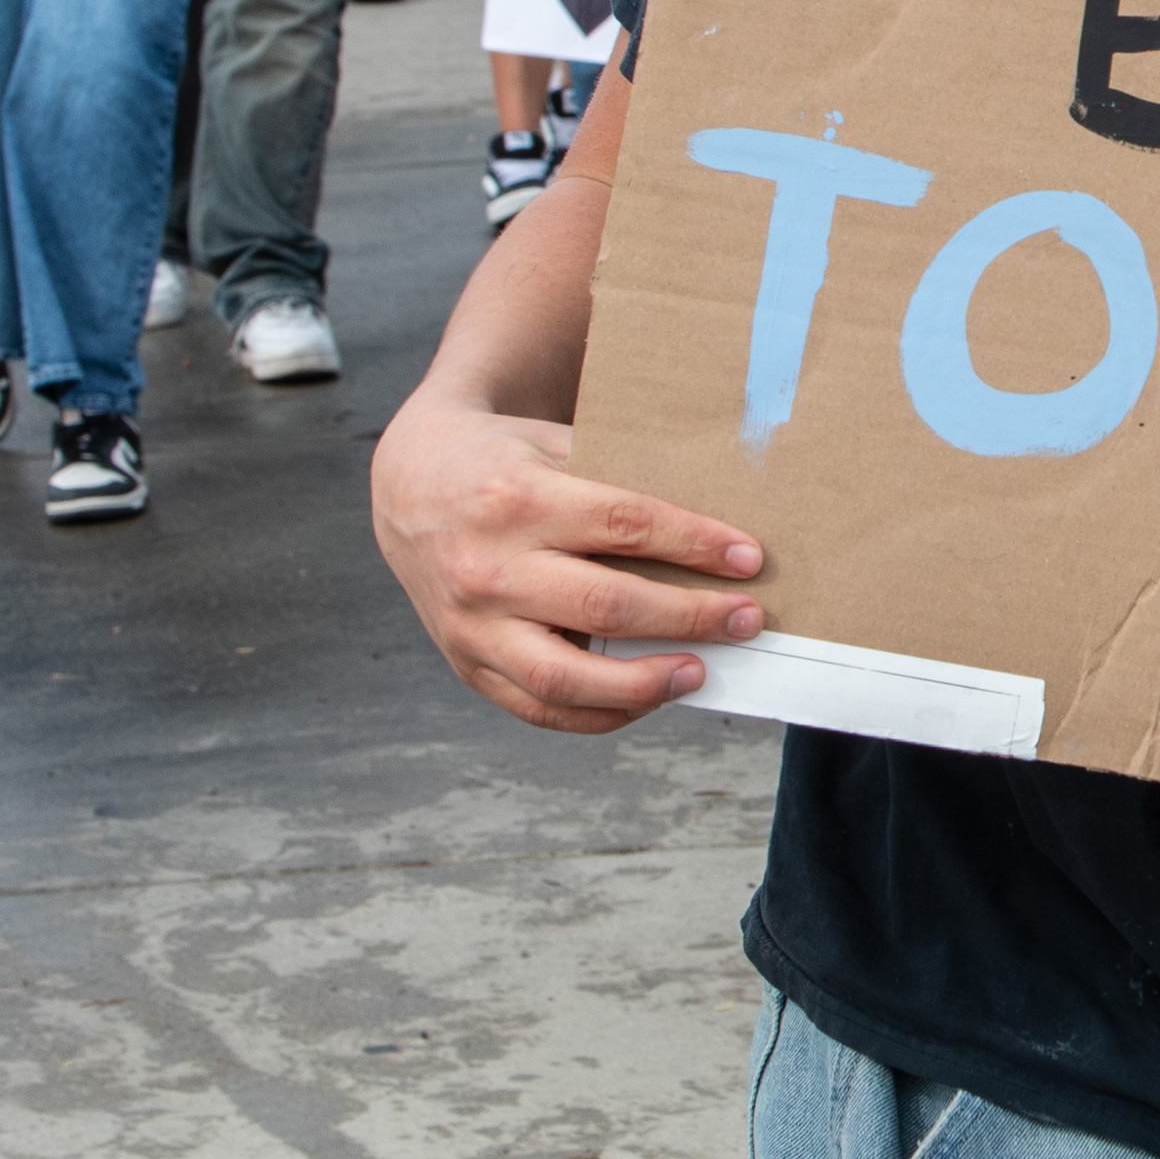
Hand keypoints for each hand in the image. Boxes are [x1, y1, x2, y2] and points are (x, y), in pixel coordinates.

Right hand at [368, 391, 766, 732]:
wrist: (410, 486)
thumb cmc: (504, 462)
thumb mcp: (555, 445)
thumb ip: (619, 483)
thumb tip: (714, 533)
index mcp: (518, 498)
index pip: (624, 525)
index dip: (695, 545)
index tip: (749, 559)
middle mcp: (489, 567)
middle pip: (606, 605)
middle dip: (689, 617)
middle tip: (748, 619)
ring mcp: (471, 625)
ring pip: (565, 677)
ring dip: (645, 684)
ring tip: (700, 672)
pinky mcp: (465, 664)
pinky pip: (536, 707)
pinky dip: (598, 714)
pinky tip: (646, 699)